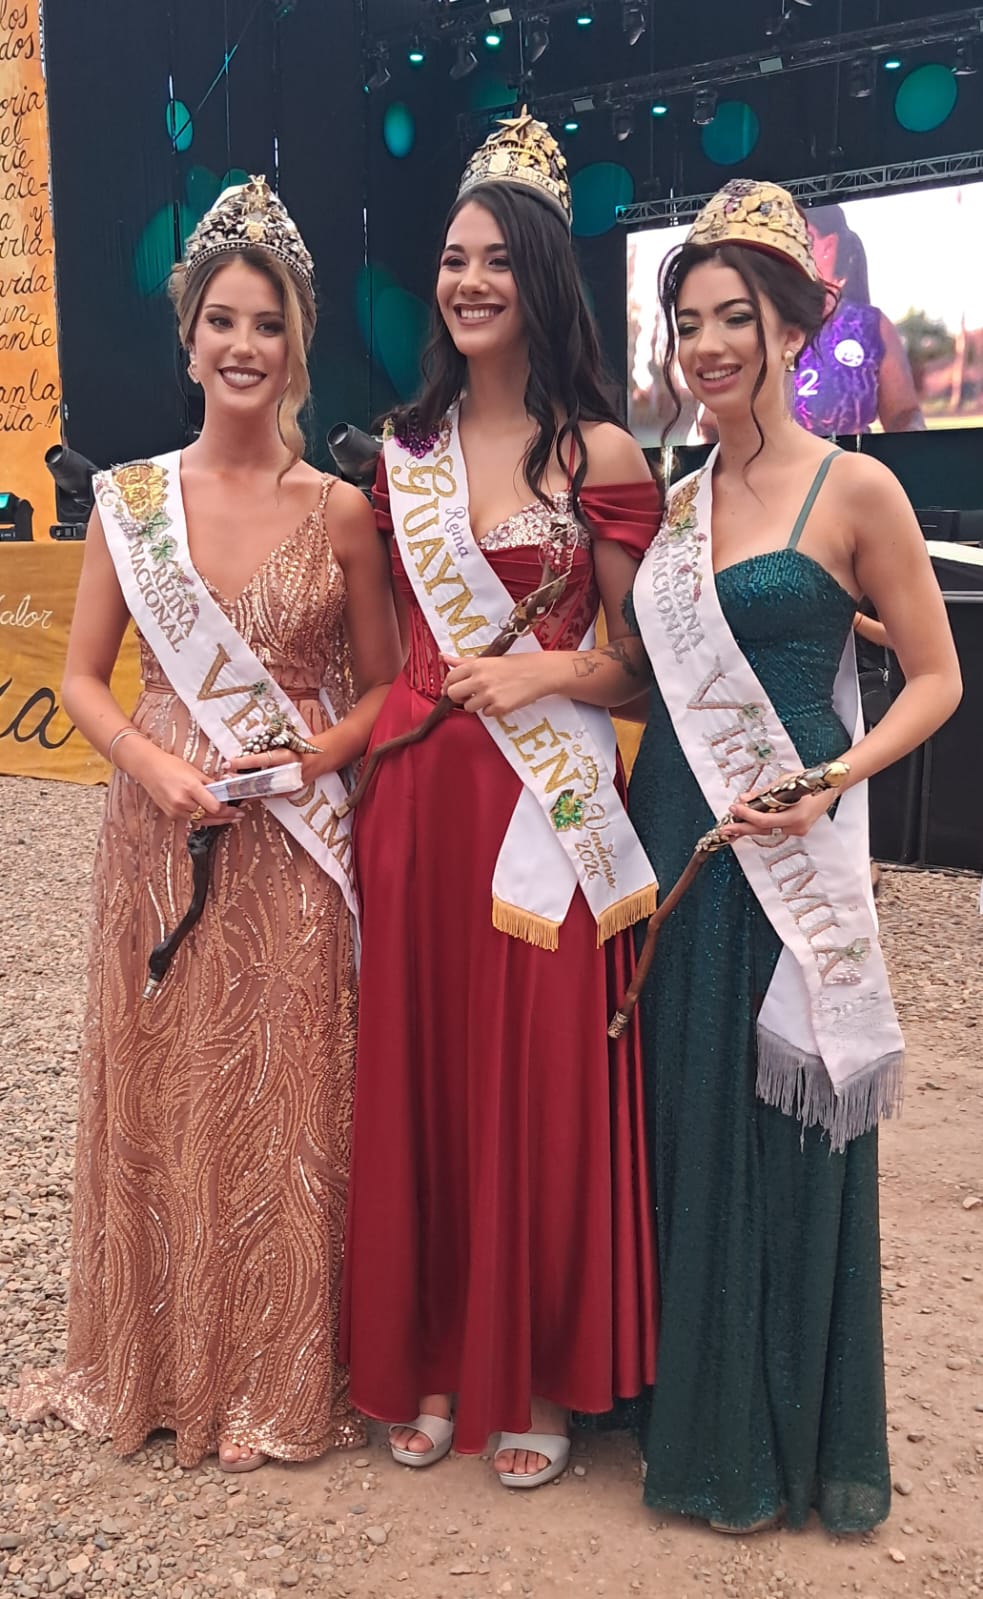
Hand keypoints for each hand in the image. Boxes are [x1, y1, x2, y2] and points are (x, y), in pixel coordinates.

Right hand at [126, 743, 240, 825]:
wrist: (148, 768)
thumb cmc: (170, 766)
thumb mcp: (194, 771)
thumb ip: (210, 784)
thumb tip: (225, 791)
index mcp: (191, 788)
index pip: (215, 807)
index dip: (228, 810)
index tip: (236, 808)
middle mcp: (183, 801)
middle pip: (210, 816)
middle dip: (226, 817)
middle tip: (237, 816)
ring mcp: (176, 810)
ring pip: (202, 821)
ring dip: (216, 820)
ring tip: (229, 819)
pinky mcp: (172, 814)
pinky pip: (192, 820)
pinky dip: (203, 819)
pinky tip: (212, 817)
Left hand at [223, 731, 341, 784]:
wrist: (324, 756)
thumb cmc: (303, 746)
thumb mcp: (286, 743)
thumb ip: (269, 750)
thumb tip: (245, 754)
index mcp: (288, 756)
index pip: (262, 759)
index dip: (243, 762)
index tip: (228, 763)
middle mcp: (290, 772)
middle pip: (261, 779)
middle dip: (241, 780)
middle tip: (226, 779)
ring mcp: (291, 784)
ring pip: (264, 790)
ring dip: (246, 789)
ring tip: (231, 788)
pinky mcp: (291, 791)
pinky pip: (271, 794)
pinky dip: (258, 794)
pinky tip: (245, 794)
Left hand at [441, 654, 558, 717]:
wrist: (539, 673)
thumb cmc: (516, 665)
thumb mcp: (489, 659)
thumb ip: (464, 662)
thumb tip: (443, 657)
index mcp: (476, 665)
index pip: (450, 677)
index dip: (448, 685)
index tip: (451, 688)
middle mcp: (480, 679)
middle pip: (453, 694)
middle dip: (458, 697)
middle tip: (467, 695)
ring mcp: (489, 695)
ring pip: (468, 708)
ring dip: (475, 705)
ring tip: (488, 697)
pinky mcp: (499, 708)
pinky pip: (485, 714)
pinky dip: (491, 710)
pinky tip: (500, 700)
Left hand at [720, 783, 836, 842]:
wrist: (831, 786)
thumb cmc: (810, 780)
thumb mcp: (784, 782)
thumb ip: (764, 792)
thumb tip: (744, 798)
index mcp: (797, 815)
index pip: (765, 819)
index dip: (747, 815)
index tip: (734, 809)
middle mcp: (798, 827)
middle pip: (764, 830)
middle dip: (743, 829)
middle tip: (725, 828)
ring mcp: (798, 830)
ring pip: (768, 831)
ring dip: (750, 827)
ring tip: (733, 825)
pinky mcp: (797, 830)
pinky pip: (775, 829)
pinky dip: (762, 825)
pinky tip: (749, 822)